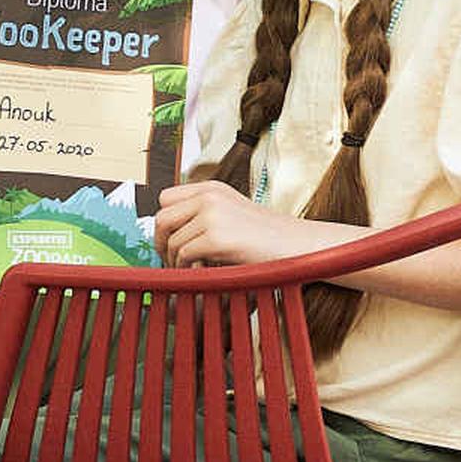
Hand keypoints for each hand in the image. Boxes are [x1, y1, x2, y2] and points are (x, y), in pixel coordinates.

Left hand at [155, 177, 290, 267]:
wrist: (299, 245)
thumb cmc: (268, 237)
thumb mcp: (232, 214)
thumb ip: (204, 216)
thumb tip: (170, 236)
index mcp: (212, 188)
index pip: (166, 198)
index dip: (163, 223)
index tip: (168, 241)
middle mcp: (209, 196)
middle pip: (162, 217)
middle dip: (161, 242)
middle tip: (170, 261)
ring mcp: (212, 214)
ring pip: (171, 239)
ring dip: (174, 260)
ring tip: (189, 271)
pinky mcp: (217, 237)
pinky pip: (184, 255)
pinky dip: (186, 269)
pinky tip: (199, 274)